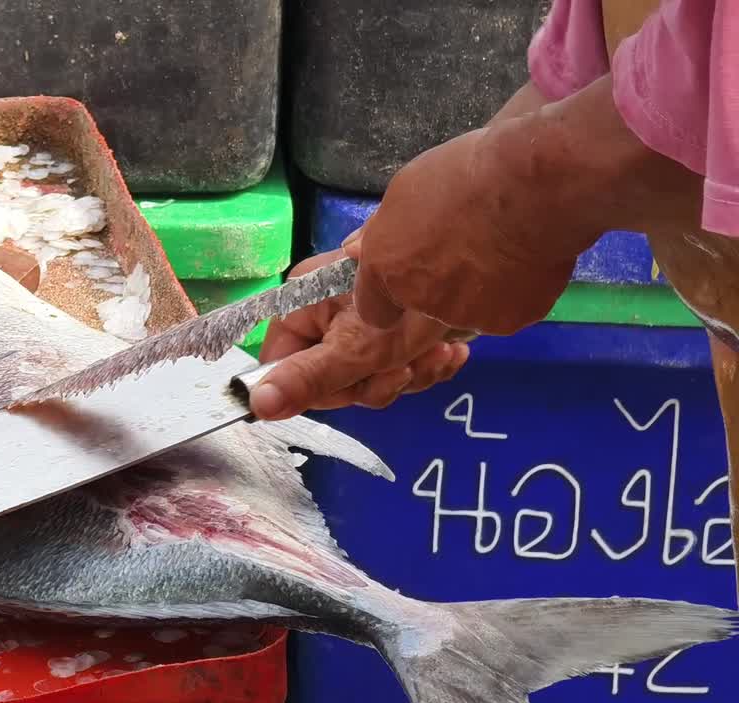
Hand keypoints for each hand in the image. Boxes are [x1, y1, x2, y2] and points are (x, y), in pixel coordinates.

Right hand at [248, 249, 469, 420]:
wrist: (488, 257)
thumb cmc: (413, 303)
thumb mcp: (357, 348)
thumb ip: (306, 379)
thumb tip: (254, 405)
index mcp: (302, 303)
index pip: (282, 365)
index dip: (316, 388)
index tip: (351, 387)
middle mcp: (326, 306)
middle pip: (330, 374)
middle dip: (374, 381)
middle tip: (402, 369)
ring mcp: (364, 312)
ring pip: (370, 372)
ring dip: (408, 373)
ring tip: (436, 352)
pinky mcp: (399, 318)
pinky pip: (399, 359)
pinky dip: (426, 362)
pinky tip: (450, 351)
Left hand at [348, 74, 694, 335]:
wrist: (533, 184)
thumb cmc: (464, 175)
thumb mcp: (406, 189)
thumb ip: (379, 228)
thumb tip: (354, 249)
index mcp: (387, 270)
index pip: (374, 311)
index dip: (391, 296)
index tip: (410, 276)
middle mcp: (420, 303)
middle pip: (424, 309)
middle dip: (439, 287)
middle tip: (466, 248)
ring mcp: (466, 316)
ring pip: (467, 310)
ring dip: (477, 290)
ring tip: (501, 246)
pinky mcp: (508, 322)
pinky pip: (506, 309)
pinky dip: (515, 290)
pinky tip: (526, 256)